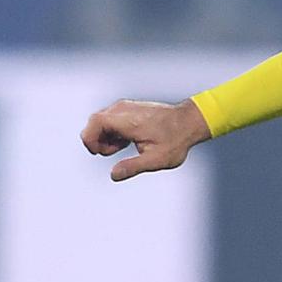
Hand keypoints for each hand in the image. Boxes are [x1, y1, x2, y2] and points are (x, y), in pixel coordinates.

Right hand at [81, 99, 211, 181]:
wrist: (190, 122)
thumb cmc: (176, 139)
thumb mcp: (156, 159)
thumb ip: (133, 167)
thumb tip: (114, 175)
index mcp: (127, 119)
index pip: (94, 124)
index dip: (90, 140)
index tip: (100, 153)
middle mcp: (123, 109)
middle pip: (94, 123)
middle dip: (97, 140)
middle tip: (113, 152)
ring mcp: (126, 107)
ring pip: (101, 122)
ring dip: (105, 137)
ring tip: (123, 147)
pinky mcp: (129, 109)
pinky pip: (110, 120)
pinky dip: (112, 132)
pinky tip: (126, 142)